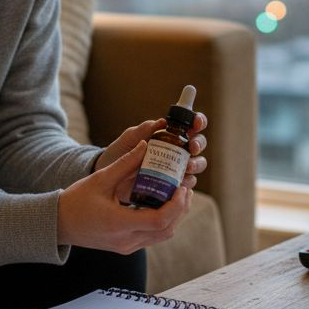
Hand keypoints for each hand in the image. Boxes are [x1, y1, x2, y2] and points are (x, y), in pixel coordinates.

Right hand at [58, 139, 192, 252]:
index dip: (176, 205)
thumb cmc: (76, 200)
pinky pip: (153, 237)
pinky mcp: (126, 247)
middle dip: (181, 209)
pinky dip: (164, 222)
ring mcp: (127, 247)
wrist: (59, 224)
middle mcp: (126, 240)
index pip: (159, 220)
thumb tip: (146, 144)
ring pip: (162, 236)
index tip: (181, 187)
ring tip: (178, 195)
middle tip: (184, 187)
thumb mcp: (100, 178)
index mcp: (119, 223)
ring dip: (175, 217)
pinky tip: (164, 204)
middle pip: (166, 230)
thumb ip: (126, 163)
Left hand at [94, 112, 208, 191]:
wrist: (109, 176)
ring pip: (197, 164)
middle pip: (199, 145)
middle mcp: (178, 150)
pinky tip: (181, 183)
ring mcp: (177, 168)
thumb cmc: (120, 152)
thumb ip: (143, 129)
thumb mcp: (130, 138)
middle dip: (199, 144)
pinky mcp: (173, 186)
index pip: (191, 125)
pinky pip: (187, 184)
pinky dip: (187, 183)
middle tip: (191, 147)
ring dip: (196, 164)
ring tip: (186, 167)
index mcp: (170, 135)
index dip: (198, 122)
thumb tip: (161, 122)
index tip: (196, 124)